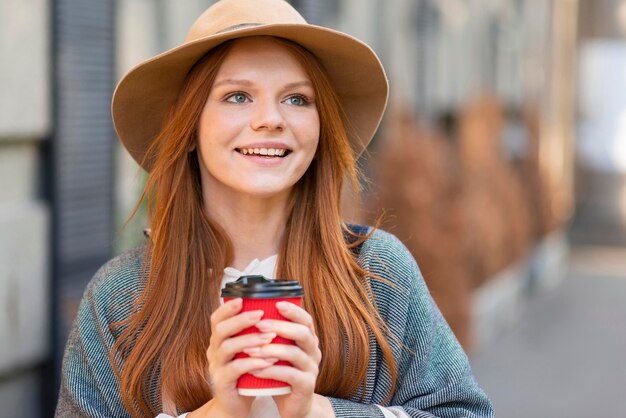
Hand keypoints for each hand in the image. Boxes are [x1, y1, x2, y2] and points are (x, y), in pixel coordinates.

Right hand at [190, 298, 277, 417]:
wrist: (237, 403)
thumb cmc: (246, 372)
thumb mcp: (247, 349)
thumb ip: (252, 332)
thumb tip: (273, 308)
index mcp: (219, 339)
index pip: (217, 319)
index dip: (227, 308)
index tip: (243, 299)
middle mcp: (214, 350)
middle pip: (221, 329)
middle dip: (241, 320)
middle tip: (261, 314)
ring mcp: (216, 366)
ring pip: (227, 347)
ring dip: (250, 340)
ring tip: (270, 336)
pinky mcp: (222, 382)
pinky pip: (235, 369)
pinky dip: (253, 362)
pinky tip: (268, 360)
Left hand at [244, 301, 333, 417]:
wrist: (293, 405)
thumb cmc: (282, 373)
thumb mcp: (279, 352)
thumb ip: (273, 336)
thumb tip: (250, 313)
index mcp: (308, 340)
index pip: (306, 320)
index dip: (293, 311)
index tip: (276, 303)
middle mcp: (314, 352)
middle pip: (302, 333)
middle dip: (280, 326)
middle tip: (259, 324)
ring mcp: (312, 369)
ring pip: (295, 354)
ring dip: (271, 349)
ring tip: (251, 349)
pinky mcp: (306, 386)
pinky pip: (289, 375)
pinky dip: (270, 371)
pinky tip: (255, 370)